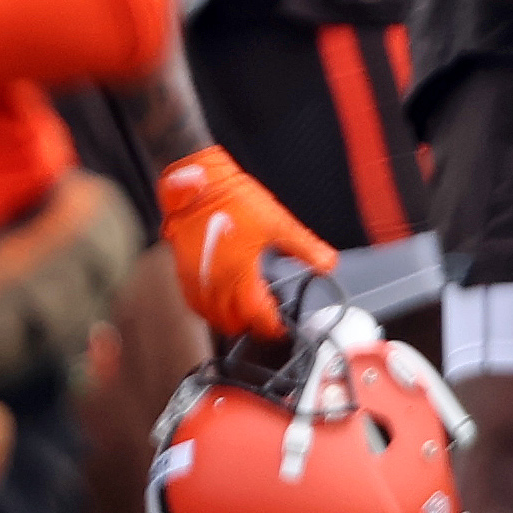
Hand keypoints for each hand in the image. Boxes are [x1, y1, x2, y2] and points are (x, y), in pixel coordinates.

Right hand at [156, 145, 338, 341]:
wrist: (198, 184)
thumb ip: (306, 248)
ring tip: (246, 314)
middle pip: (231, 324)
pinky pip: (194, 304)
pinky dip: (209, 311)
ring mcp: (196, 278)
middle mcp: (214, 282)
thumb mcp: (280, 224)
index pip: (256, 316)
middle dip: (251, 327)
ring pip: (210, 318)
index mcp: (240, 273)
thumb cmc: (234, 201)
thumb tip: (329, 265)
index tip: (281, 327)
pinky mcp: (183, 271)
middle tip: (266, 321)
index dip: (271, 327)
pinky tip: (221, 302)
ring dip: (229, 321)